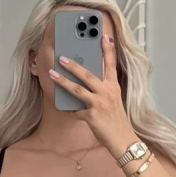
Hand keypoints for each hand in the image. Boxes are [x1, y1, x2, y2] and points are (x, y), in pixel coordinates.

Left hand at [49, 33, 134, 156]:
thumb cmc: (117, 120)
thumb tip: (90, 81)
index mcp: (113, 87)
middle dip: (73, 65)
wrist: (123, 140)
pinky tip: (61, 108)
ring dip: (63, 81)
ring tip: (52, 74)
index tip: (103, 36)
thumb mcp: (115, 100)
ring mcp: (99, 104)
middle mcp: (107, 93)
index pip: (111, 64)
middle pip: (88, 74)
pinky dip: (68, 110)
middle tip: (61, 57)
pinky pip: (75, 111)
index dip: (107, 50)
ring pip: (78, 89)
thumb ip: (105, 89)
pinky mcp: (92, 116)